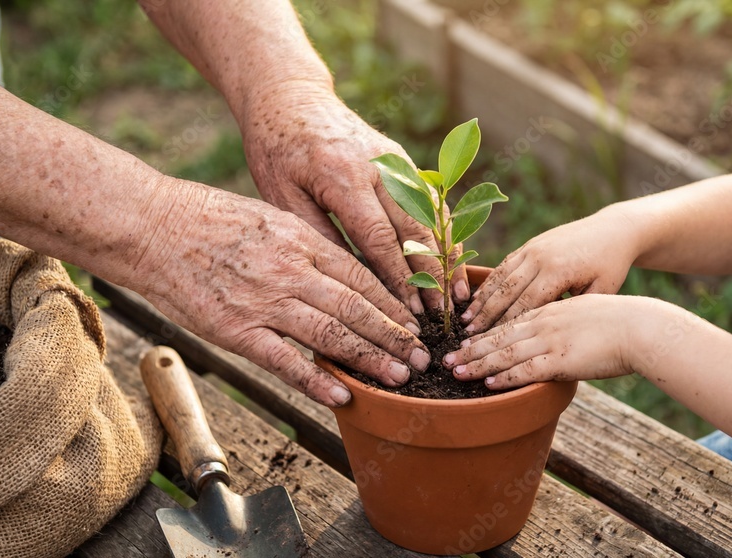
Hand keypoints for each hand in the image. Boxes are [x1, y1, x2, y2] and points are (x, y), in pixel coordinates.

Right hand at [132, 180, 430, 406]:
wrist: (149, 225)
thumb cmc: (205, 217)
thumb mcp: (267, 216)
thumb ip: (304, 243)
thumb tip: (339, 268)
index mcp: (299, 238)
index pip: (361, 274)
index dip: (392, 301)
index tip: (414, 320)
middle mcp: (289, 269)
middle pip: (356, 306)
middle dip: (394, 334)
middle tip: (422, 357)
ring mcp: (263, 301)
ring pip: (331, 333)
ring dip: (370, 358)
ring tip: (399, 376)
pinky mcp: (236, 330)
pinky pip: (285, 360)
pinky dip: (317, 380)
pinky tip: (343, 395)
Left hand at [239, 80, 465, 312]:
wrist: (290, 97)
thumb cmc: (276, 150)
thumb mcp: (281, 194)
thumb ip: (318, 233)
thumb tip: (351, 280)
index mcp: (343, 176)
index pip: (379, 238)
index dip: (397, 278)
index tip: (408, 312)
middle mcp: (378, 166)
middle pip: (414, 229)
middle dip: (429, 276)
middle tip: (439, 315)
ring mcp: (395, 160)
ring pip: (430, 215)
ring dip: (446, 257)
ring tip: (455, 295)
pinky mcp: (402, 159)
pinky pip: (430, 199)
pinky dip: (444, 232)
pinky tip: (452, 261)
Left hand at [446, 295, 653, 388]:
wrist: (642, 326)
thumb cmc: (623, 323)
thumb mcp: (587, 315)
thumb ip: (568, 327)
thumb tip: (560, 341)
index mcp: (551, 310)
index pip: (510, 322)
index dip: (485, 332)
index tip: (466, 340)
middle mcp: (545, 322)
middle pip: (499, 336)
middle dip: (471, 348)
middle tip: (447, 358)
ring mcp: (551, 340)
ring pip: (506, 352)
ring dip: (479, 363)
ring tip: (457, 372)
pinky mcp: (561, 359)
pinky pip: (527, 369)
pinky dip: (506, 376)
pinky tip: (489, 383)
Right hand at [462, 205, 640, 332]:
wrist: (614, 230)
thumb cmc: (611, 266)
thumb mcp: (601, 291)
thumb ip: (574, 310)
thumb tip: (550, 333)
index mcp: (559, 271)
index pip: (526, 304)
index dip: (506, 325)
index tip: (491, 344)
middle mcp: (541, 257)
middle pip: (507, 291)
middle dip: (486, 315)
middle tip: (468, 335)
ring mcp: (533, 248)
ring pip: (500, 277)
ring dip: (482, 300)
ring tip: (466, 320)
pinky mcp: (530, 244)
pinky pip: (505, 265)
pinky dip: (490, 282)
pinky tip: (477, 298)